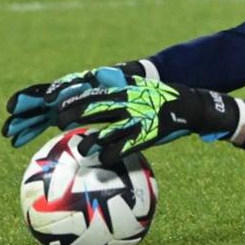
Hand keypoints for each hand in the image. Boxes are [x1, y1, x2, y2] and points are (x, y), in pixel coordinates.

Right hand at [2, 61, 144, 147]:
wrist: (122, 82)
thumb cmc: (121, 81)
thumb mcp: (118, 78)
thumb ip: (110, 77)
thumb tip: (103, 71)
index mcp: (75, 84)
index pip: (53, 88)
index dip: (37, 96)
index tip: (29, 104)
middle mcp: (62, 92)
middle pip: (38, 100)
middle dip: (23, 110)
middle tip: (9, 123)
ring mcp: (59, 103)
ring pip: (36, 113)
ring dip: (21, 123)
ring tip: (7, 134)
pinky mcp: (59, 114)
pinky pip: (41, 123)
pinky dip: (30, 131)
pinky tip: (17, 142)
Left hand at [57, 77, 238, 164]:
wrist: (190, 106)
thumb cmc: (159, 100)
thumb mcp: (138, 88)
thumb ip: (117, 87)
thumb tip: (94, 84)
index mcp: (123, 90)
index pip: (91, 92)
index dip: (71, 98)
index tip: (54, 105)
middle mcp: (128, 102)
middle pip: (95, 107)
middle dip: (73, 115)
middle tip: (58, 124)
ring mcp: (138, 118)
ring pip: (108, 129)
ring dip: (90, 140)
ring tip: (80, 148)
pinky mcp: (148, 133)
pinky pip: (125, 147)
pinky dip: (111, 154)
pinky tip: (102, 160)